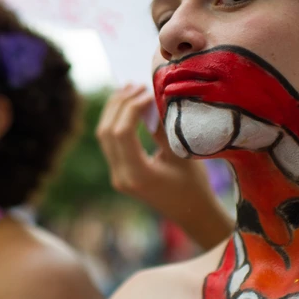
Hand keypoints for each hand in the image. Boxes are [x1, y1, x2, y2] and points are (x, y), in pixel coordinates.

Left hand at [96, 84, 234, 249]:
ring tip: (129, 89)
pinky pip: (110, 143)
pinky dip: (116, 121)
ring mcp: (117, 176)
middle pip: (106, 132)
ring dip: (114, 110)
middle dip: (119, 104)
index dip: (131, 106)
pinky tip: (128, 107)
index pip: (122, 132)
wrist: (193, 214)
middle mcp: (121, 177)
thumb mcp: (182, 153)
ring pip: (104, 136)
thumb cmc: (195, 185)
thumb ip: (162, 127)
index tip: (147, 91)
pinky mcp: (120, 173)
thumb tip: (149, 99)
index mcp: (137, 174)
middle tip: (135, 84)